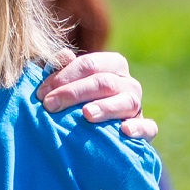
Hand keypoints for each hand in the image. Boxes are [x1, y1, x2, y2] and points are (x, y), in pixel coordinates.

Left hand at [36, 50, 157, 140]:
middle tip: (50, 105)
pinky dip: (139, 128)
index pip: (90, 64)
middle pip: (104, 82)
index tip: (41, 94)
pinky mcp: (144, 128)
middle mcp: (127, 83)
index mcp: (111, 66)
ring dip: (106, 107)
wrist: (94, 135)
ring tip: (87, 114)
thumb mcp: (65, 84)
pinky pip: (148, 127)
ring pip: (126, 101)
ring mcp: (136, 105)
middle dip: (74, 92)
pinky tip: (125, 131)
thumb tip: (63, 55)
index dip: (64, 76)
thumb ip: (62, 70)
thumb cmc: (74, 104)